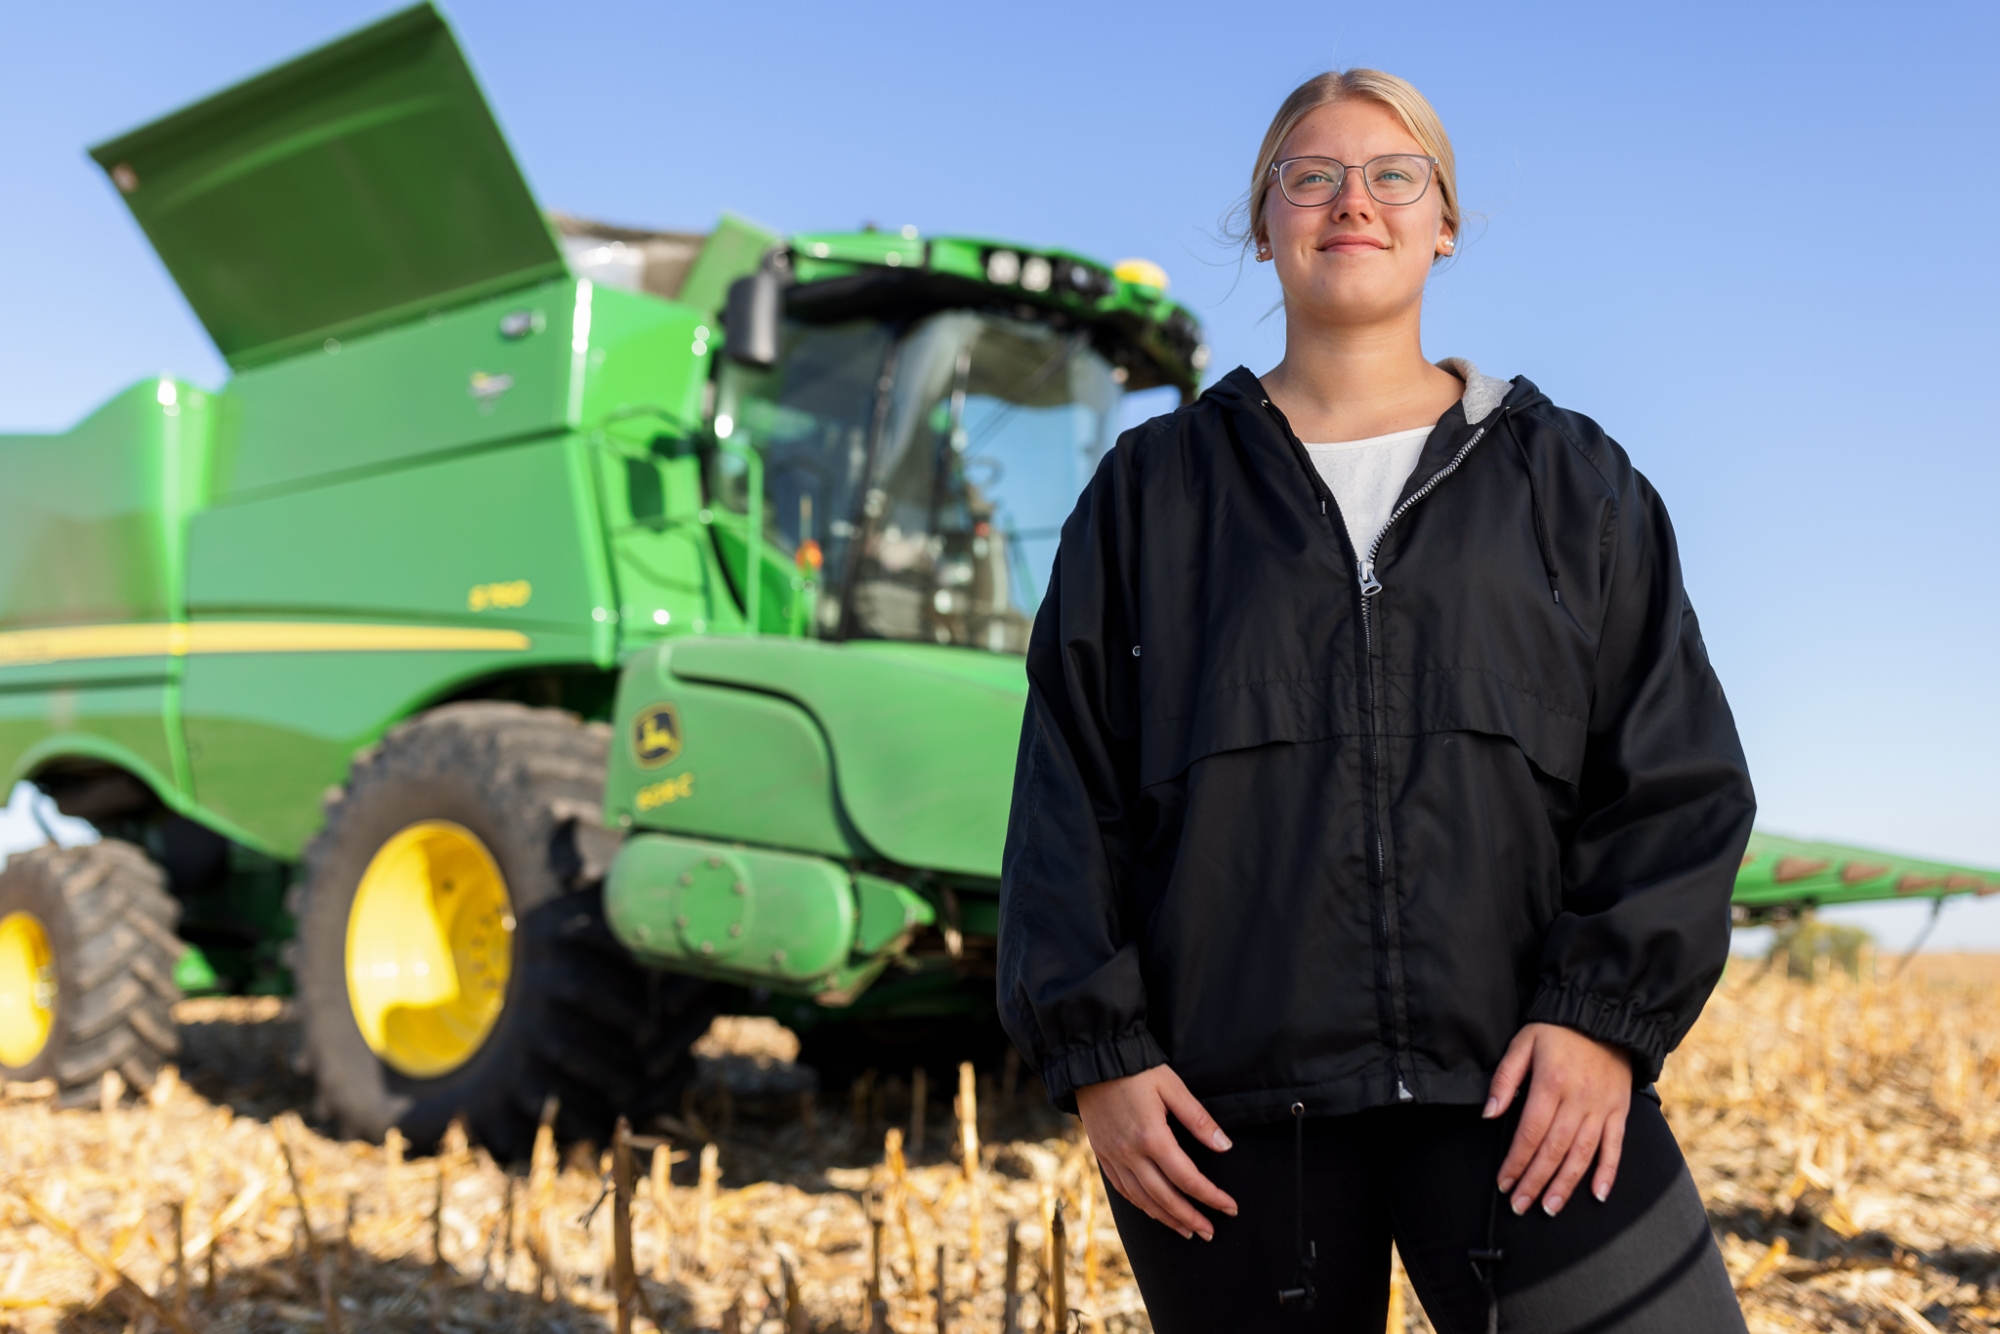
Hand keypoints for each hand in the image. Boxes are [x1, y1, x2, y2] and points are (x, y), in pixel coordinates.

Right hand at [1075, 1065, 1237, 1239]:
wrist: (1093, 1061)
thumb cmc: (1137, 1070)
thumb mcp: (1173, 1087)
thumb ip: (1198, 1120)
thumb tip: (1224, 1146)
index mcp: (1152, 1137)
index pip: (1187, 1178)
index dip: (1211, 1197)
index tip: (1229, 1208)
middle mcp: (1130, 1153)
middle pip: (1165, 1198)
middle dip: (1190, 1218)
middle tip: (1210, 1232)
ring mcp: (1113, 1156)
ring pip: (1142, 1200)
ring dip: (1167, 1219)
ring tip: (1187, 1231)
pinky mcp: (1102, 1154)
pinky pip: (1122, 1189)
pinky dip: (1141, 1206)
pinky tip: (1154, 1212)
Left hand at [1485, 1022, 1631, 1216]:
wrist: (1603, 1015)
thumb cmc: (1556, 1030)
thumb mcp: (1522, 1044)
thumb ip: (1504, 1079)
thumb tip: (1489, 1114)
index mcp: (1551, 1084)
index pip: (1530, 1133)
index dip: (1515, 1162)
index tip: (1503, 1183)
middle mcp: (1578, 1101)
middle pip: (1554, 1150)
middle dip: (1535, 1182)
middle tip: (1520, 1206)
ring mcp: (1602, 1108)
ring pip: (1583, 1155)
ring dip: (1565, 1185)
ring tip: (1550, 1208)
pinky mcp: (1620, 1111)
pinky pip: (1615, 1147)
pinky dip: (1607, 1173)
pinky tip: (1596, 1195)